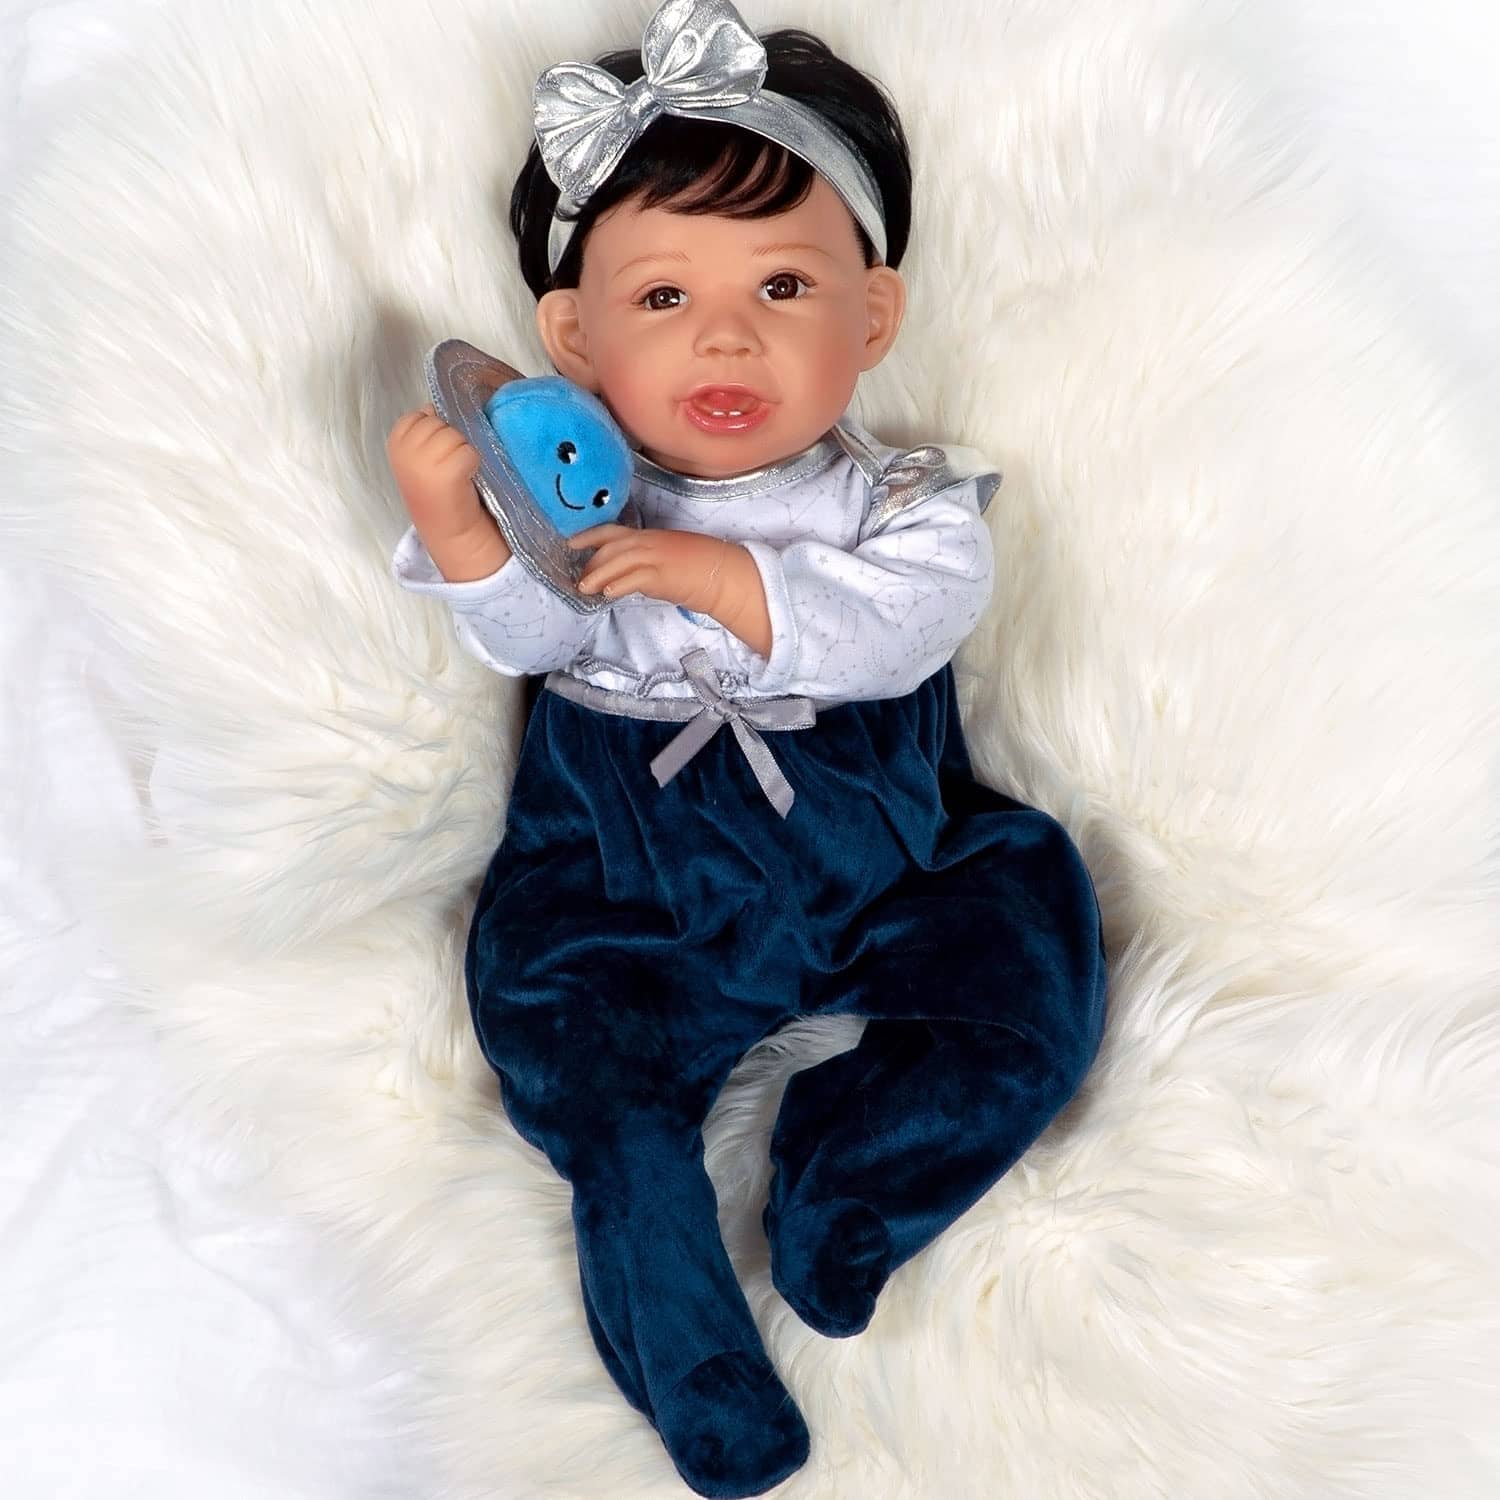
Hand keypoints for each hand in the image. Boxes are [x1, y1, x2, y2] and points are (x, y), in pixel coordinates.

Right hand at [386, 404, 483, 533]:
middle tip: (448, 466)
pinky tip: (465, 478)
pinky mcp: (447, 473)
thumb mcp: (420, 454)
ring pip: (456, 435)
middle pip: (440, 423)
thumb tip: (430, 406)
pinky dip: (473, 463)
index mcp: (396, 442)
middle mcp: (405, 450)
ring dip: (463, 451)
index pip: (420, 415)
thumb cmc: (436, 487)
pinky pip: (469, 451)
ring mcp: (424, 462)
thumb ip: (423, 429)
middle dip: (450, 439)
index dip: (434, 432)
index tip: (434, 456)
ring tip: (457, 472)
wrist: (448, 528)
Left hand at [569, 525, 732, 612]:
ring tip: (584, 589)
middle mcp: (650, 542)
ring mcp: (656, 557)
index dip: (588, 536)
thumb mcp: (667, 557)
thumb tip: (626, 575)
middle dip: (590, 563)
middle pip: (610, 547)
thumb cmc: (699, 567)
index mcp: (649, 536)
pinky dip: (619, 585)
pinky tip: (607, 594)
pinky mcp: (663, 575)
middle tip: (579, 579)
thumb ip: (645, 562)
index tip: (570, 543)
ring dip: (598, 575)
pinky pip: (635, 578)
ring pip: (618, 561)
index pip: (612, 531)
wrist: (723, 574)